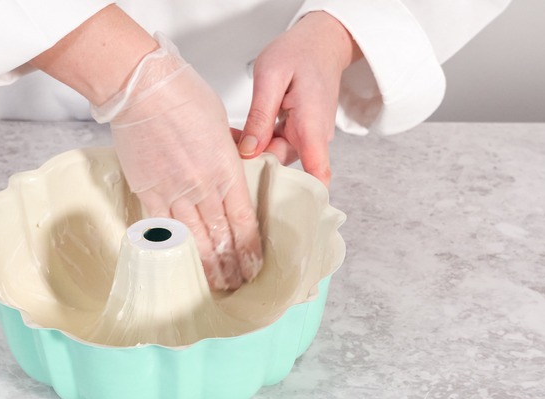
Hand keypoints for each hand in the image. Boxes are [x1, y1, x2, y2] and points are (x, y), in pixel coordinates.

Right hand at [93, 34, 262, 290]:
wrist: (143, 90)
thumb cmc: (183, 96)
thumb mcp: (220, 124)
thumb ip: (230, 151)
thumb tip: (237, 161)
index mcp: (227, 170)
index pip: (243, 221)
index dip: (250, 249)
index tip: (255, 267)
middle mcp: (203, 188)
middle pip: (221, 237)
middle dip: (231, 265)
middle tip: (238, 286)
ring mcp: (173, 193)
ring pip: (194, 239)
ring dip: (206, 265)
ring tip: (215, 285)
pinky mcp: (147, 192)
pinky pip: (161, 228)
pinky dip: (172, 248)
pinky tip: (178, 264)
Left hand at [236, 11, 359, 185]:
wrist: (322, 42)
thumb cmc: (300, 52)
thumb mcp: (271, 76)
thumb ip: (260, 115)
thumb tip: (248, 152)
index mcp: (312, 126)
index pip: (317, 174)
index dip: (302, 197)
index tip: (279, 210)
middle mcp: (313, 137)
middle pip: (281, 167)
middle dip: (252, 164)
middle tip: (222, 150)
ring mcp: (307, 138)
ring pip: (275, 157)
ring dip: (251, 152)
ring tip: (228, 136)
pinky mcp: (299, 134)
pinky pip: (276, 146)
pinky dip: (257, 143)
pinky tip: (240, 134)